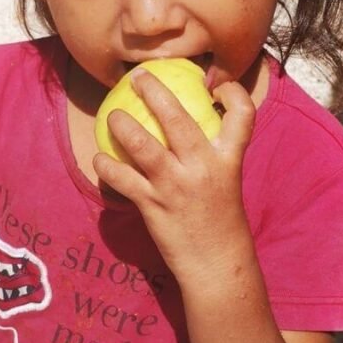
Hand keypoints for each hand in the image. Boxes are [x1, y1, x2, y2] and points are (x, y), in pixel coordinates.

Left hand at [92, 69, 255, 279]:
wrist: (216, 265)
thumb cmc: (220, 221)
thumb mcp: (227, 182)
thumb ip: (212, 156)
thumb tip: (186, 131)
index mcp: (228, 159)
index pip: (243, 116)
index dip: (233, 93)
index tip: (216, 86)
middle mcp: (203, 167)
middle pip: (177, 118)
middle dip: (154, 91)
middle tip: (137, 78)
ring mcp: (176, 185)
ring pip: (142, 145)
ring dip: (122, 126)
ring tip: (113, 117)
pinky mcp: (153, 205)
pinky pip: (121, 179)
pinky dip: (106, 167)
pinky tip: (99, 160)